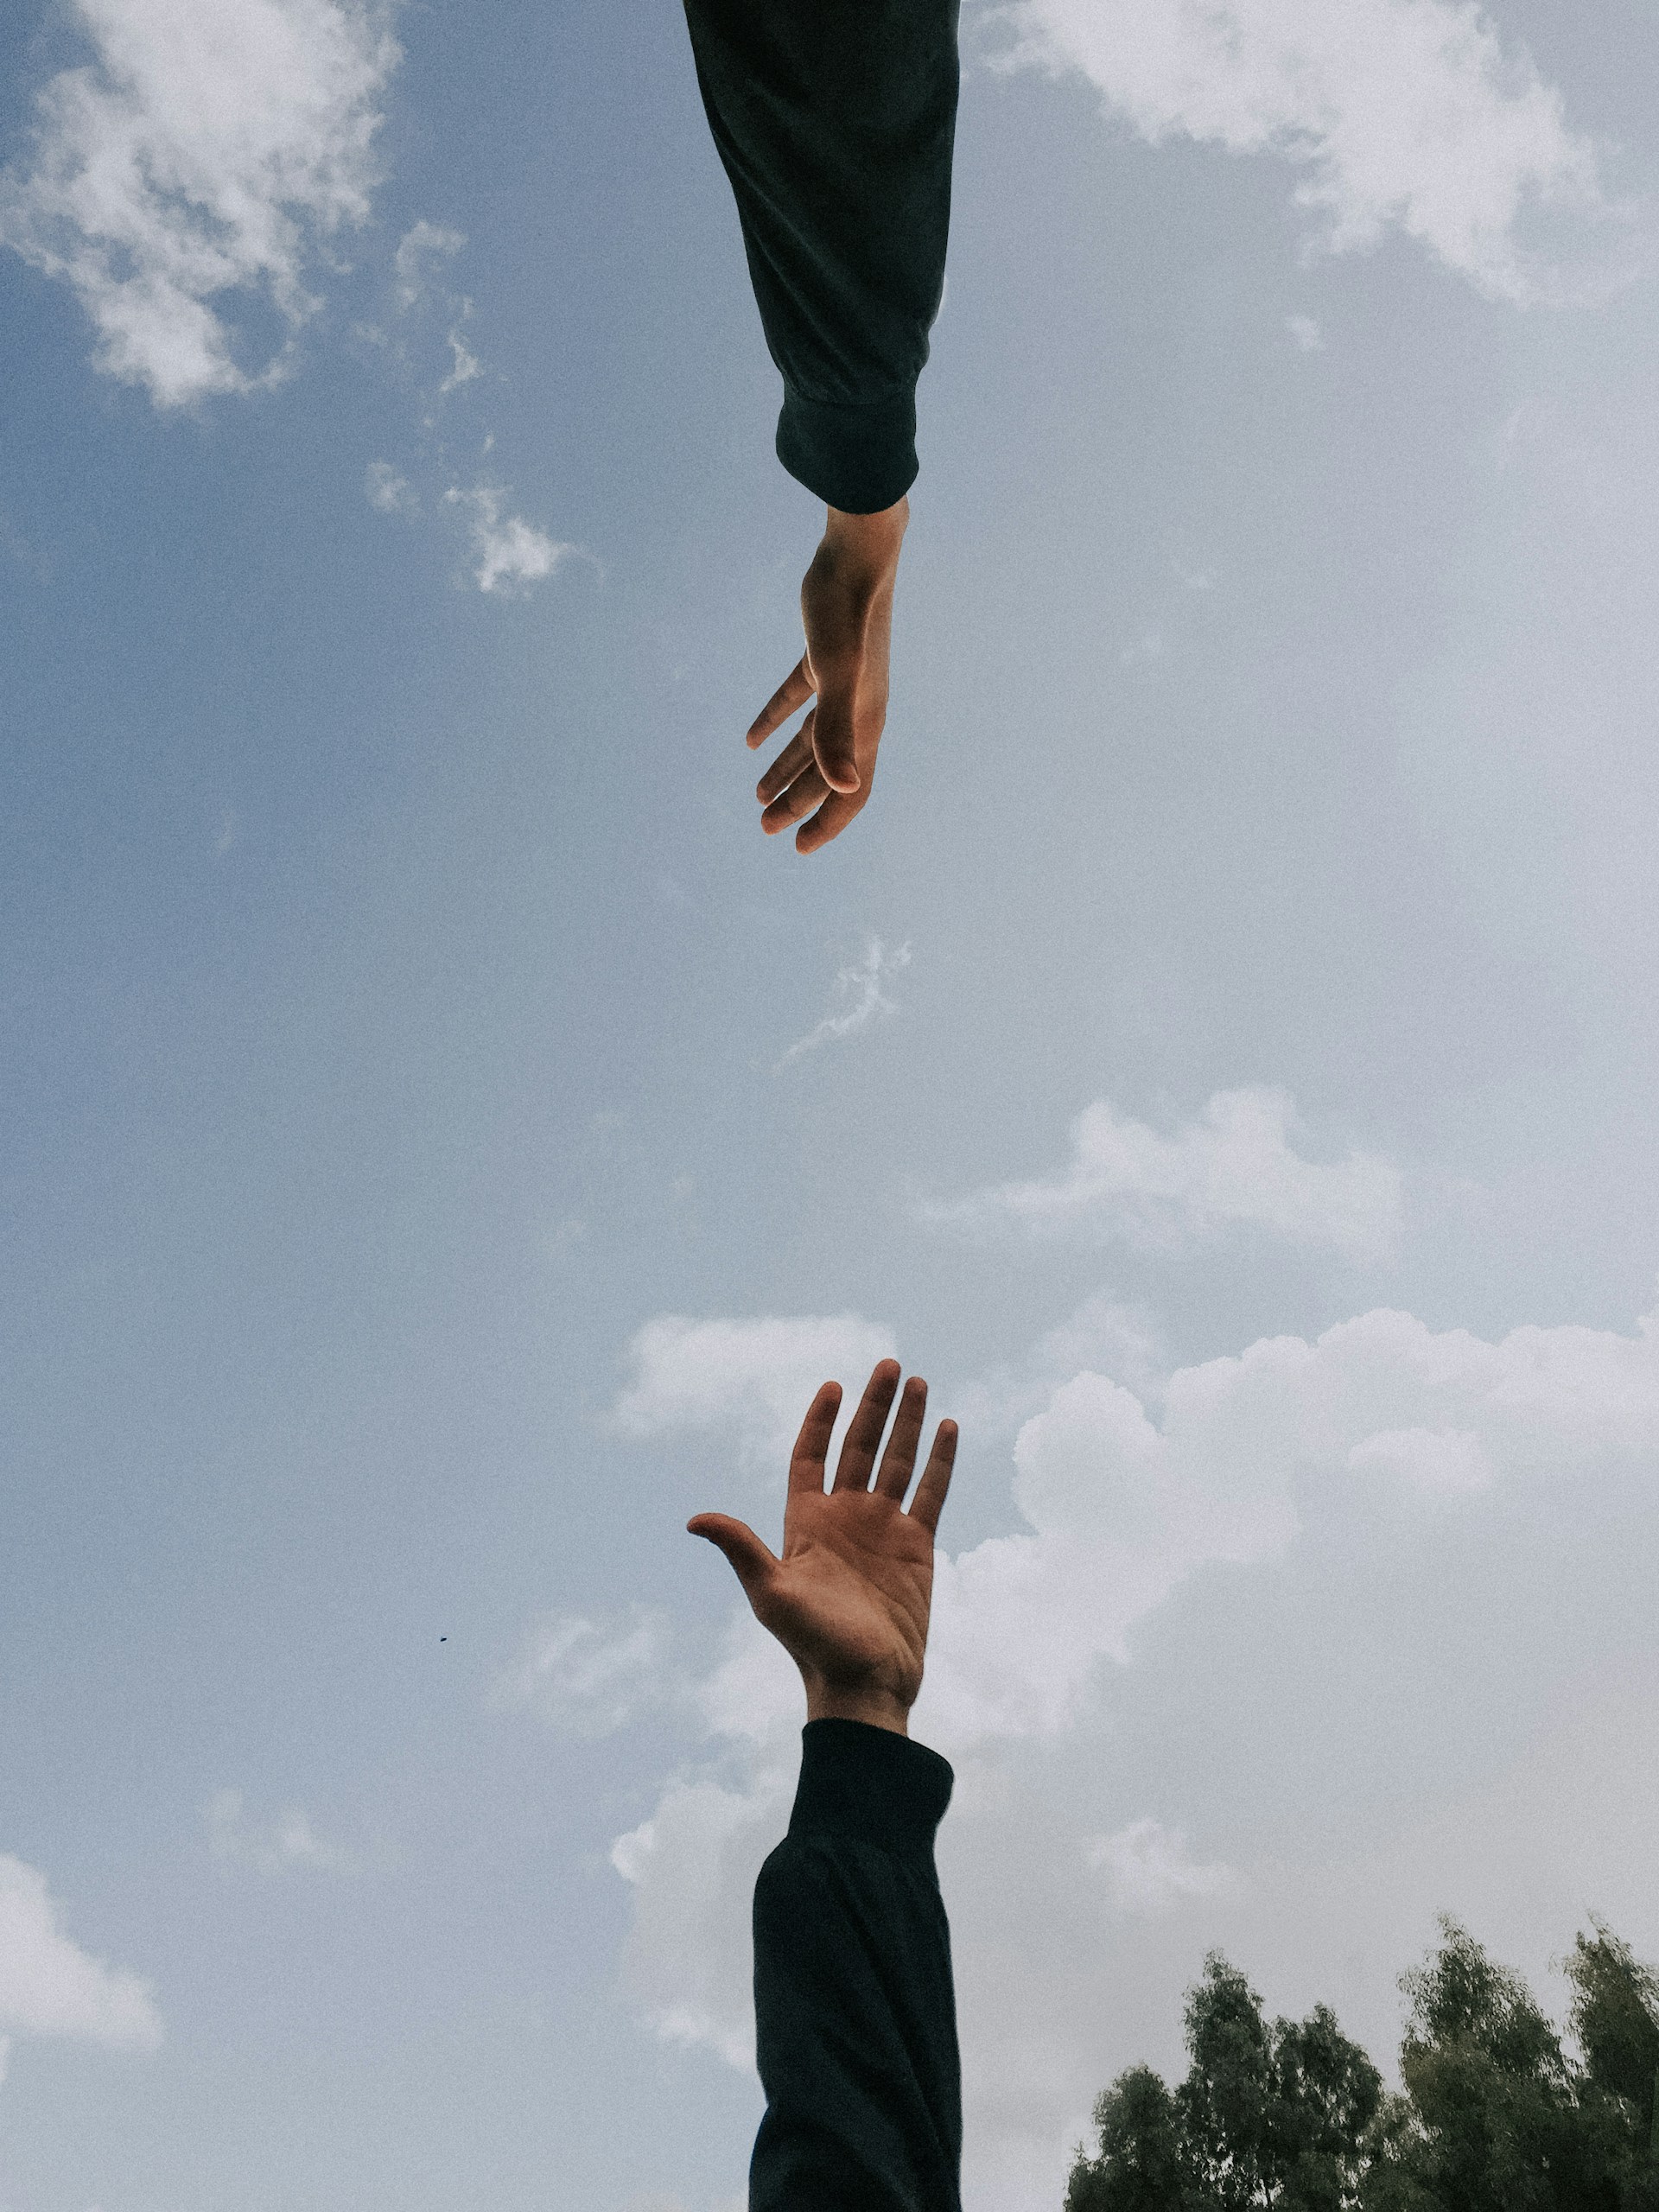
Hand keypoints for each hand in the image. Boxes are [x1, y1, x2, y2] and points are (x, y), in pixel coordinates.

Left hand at [688, 1358, 956, 1734]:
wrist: (864, 1686)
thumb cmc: (812, 1644)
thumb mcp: (771, 1593)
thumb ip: (741, 1548)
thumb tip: (693, 1520)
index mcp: (806, 1522)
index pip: (811, 1455)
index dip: (820, 1419)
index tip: (833, 1384)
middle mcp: (844, 1517)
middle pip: (859, 1446)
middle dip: (874, 1405)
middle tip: (890, 1364)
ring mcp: (882, 1529)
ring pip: (898, 1462)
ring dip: (909, 1423)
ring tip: (920, 1382)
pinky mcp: (917, 1547)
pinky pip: (931, 1493)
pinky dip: (940, 1460)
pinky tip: (948, 1427)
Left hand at [747, 499, 907, 854]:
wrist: (858, 552)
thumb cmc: (847, 611)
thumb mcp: (835, 674)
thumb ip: (837, 732)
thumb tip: (845, 787)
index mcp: (865, 722)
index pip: (851, 791)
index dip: (827, 823)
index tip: (798, 848)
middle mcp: (859, 709)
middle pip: (826, 772)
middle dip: (797, 803)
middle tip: (763, 826)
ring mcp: (843, 683)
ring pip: (812, 741)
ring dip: (786, 768)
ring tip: (756, 795)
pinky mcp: (824, 657)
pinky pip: (798, 701)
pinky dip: (774, 722)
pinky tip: (749, 740)